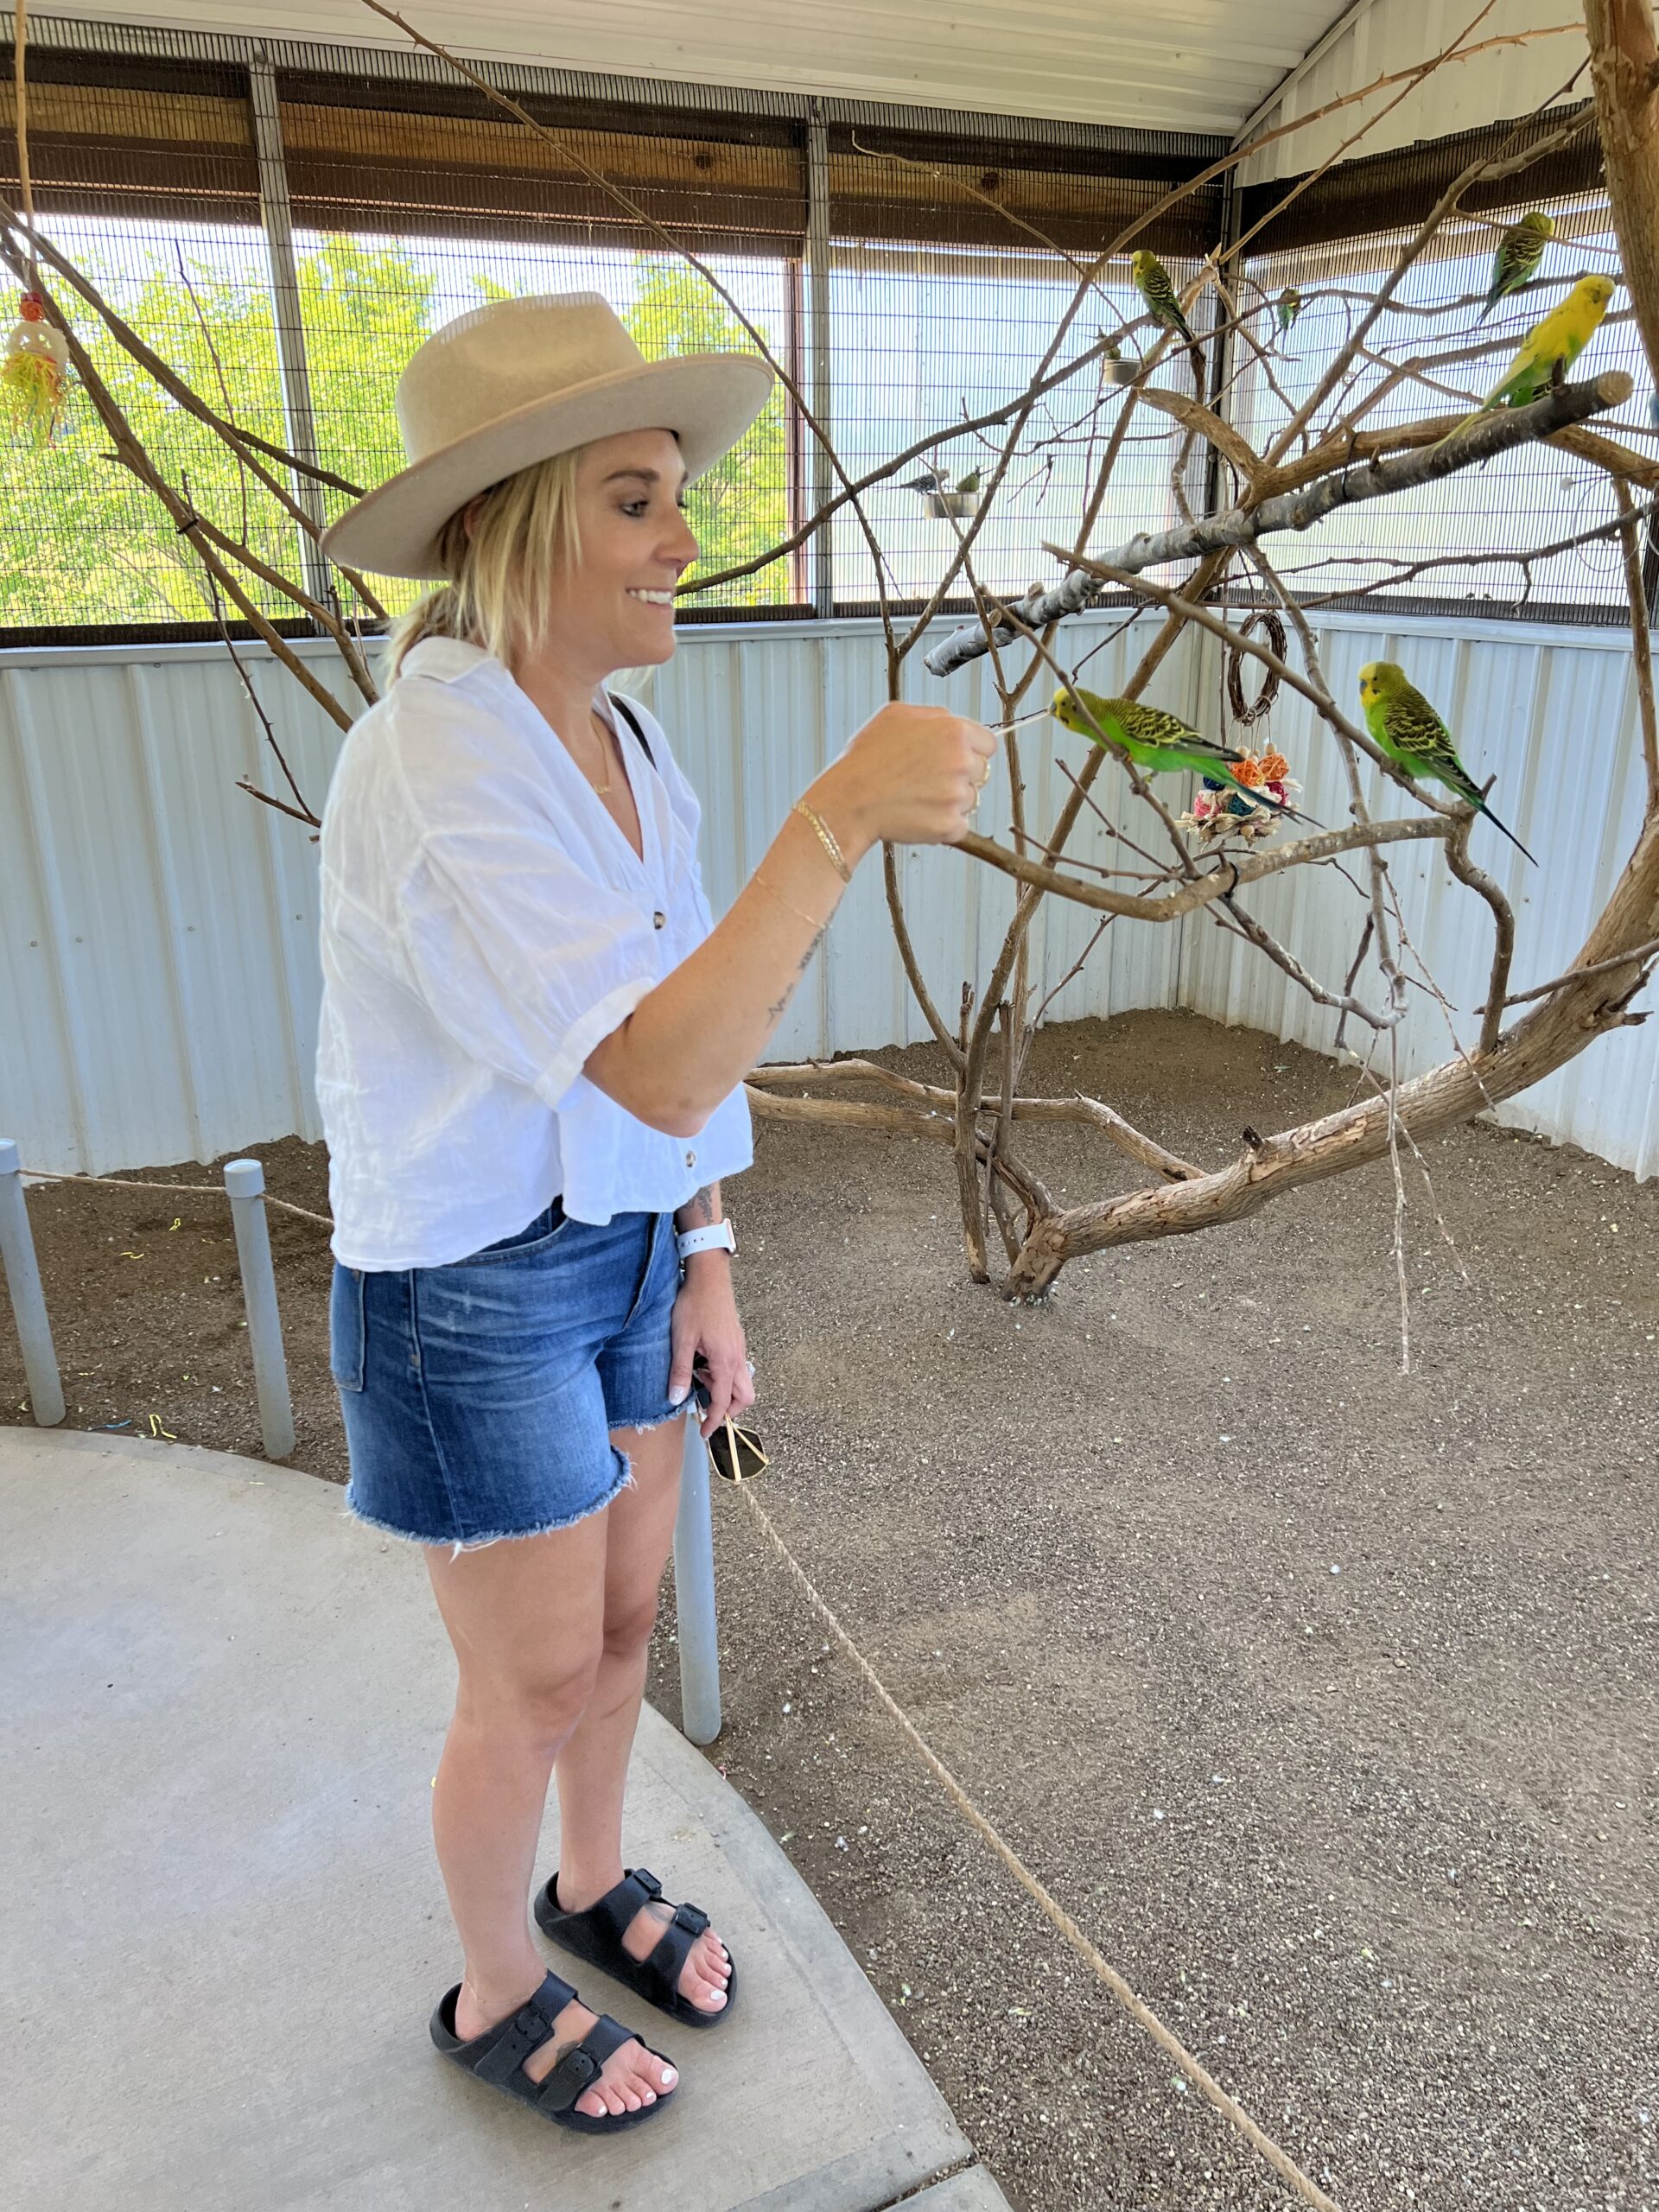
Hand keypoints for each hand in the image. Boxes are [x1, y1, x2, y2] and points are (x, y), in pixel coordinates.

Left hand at [668, 1261, 754, 1438]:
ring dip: (724, 1390)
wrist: (709, 1277)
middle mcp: (737, 1358)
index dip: (714, 1421)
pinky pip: (736, 1368)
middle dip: (728, 1410)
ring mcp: (739, 1349)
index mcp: (725, 1361)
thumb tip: (676, 1399)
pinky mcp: (736, 1341)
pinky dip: (723, 1376)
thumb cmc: (695, 1305)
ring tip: (698, 1379)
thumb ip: (680, 1372)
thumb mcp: (681, 1340)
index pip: (723, 1403)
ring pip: (742, 1382)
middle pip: (744, 1397)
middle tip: (705, 1410)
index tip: (704, 1433)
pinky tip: (702, 1364)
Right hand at [813, 702, 994, 850]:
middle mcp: (961, 761)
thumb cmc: (865, 760)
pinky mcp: (950, 825)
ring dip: (950, 801)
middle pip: (981, 773)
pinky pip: (959, 826)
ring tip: (917, 798)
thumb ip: (933, 715)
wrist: (849, 800)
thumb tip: (950, 721)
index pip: (988, 744)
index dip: (971, 751)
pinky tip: (918, 815)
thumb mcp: (895, 715)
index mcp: (953, 731)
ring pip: (970, 800)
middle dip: (960, 776)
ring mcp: (958, 795)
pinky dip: (943, 826)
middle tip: (927, 780)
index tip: (956, 759)